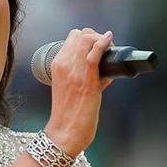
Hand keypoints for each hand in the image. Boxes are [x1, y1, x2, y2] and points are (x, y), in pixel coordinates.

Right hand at [42, 28, 114, 155]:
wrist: (64, 132)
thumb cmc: (68, 113)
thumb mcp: (67, 87)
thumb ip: (80, 74)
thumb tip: (104, 69)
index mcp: (57, 65)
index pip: (73, 37)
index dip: (88, 38)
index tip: (97, 47)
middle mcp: (63, 65)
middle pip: (81, 34)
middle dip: (96, 36)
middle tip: (106, 48)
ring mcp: (74, 72)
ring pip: (87, 39)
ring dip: (102, 41)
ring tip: (110, 50)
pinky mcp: (86, 81)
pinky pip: (94, 55)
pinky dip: (103, 44)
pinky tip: (110, 41)